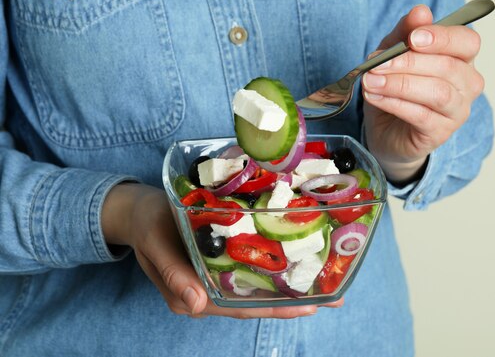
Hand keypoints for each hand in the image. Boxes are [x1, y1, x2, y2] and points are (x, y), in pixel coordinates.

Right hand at [102, 183, 342, 317]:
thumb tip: (193, 306)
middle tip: (334, 298)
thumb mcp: (153, 244)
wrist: (137, 209)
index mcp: (192, 293)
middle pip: (256, 300)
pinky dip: (275, 265)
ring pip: (257, 285)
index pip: (240, 306)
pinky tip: (297, 259)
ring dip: (290, 284)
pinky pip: (251, 266)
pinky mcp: (221, 258)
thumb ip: (171, 274)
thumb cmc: (145, 224)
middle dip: (295, 301)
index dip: (275, 308)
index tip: (309, 307)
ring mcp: (216, 275)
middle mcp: (208, 289)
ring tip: (327, 281)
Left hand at [362, 4, 484, 183]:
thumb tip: (421, 11)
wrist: (387, 129)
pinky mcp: (441, 133)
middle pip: (448, 67)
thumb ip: (406, 32)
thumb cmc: (396, 87)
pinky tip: (374, 97)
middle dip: (408, 62)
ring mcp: (457, 110)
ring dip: (399, 84)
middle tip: (376, 63)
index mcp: (462, 58)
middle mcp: (467, 83)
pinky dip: (395, 103)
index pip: (467, 42)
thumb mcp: (394, 53)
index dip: (442, 38)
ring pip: (437, 92)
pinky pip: (422, 115)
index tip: (413, 38)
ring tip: (371, 81)